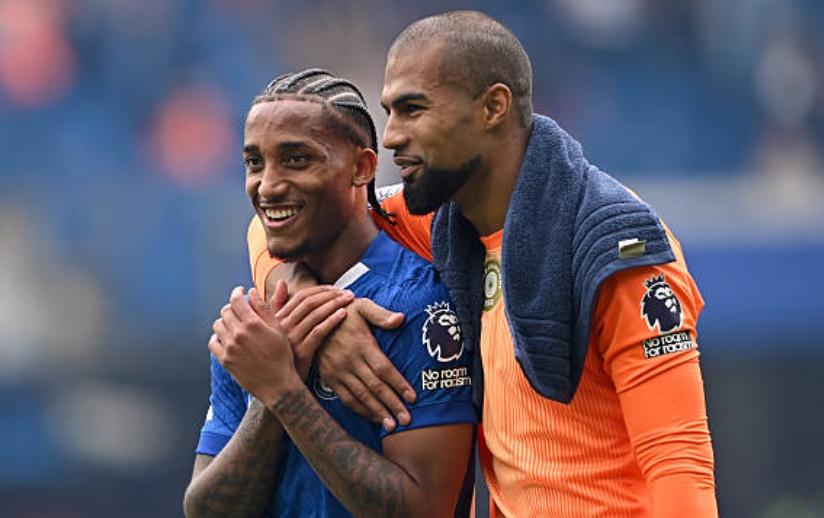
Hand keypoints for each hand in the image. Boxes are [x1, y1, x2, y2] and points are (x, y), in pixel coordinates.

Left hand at [208, 286, 299, 404]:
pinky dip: (217, 337)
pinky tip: (226, 338)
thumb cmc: (282, 356)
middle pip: (225, 311)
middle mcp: (239, 334)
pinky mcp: (225, 360)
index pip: (236, 300)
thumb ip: (264, 309)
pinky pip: (213, 343)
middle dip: (232, 307)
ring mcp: (230, 348)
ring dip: (224, 321)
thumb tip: (252, 292)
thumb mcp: (278, 329)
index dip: (237, 292)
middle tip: (238, 309)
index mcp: (253, 324)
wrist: (278, 384)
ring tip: (233, 324)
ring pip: (217, 325)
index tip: (240, 291)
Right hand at [273, 283, 353, 378]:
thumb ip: (277, 306)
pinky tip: (344, 314)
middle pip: (310, 302)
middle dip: (331, 294)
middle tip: (348, 292)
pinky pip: (318, 332)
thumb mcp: (276, 330)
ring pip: (315, 314)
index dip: (320, 289)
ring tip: (350, 299)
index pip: (300, 296)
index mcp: (278, 319)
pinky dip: (332, 321)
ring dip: (335, 304)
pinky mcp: (301, 352)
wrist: (280, 386)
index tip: (336, 288)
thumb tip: (281, 283)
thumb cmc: (283, 355)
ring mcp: (291, 339)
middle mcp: (283, 327)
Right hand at [316, 298, 414, 431]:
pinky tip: (373, 417)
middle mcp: (350, 360)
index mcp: (361, 344)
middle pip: (375, 386)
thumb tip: (401, 319)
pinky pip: (346, 398)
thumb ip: (381, 314)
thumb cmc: (344, 311)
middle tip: (407, 420)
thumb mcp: (362, 305)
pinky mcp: (329, 378)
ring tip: (391, 426)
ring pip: (361, 396)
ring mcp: (338, 371)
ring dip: (377, 412)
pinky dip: (360, 410)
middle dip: (392, 404)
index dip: (398, 384)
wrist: (313, 318)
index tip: (413, 398)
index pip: (384, 369)